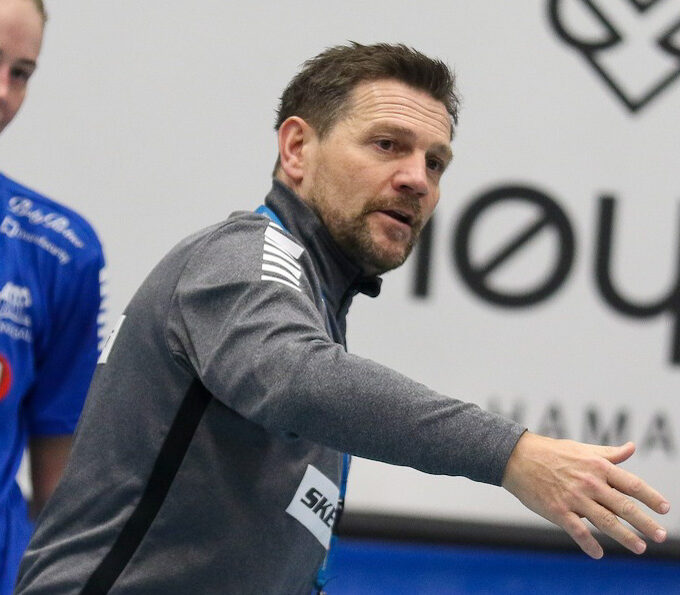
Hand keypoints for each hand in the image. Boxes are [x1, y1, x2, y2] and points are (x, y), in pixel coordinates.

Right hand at [502, 432, 669, 558]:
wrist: (516, 457)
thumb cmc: (551, 452)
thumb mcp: (582, 449)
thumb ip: (608, 453)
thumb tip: (631, 448)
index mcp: (597, 466)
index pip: (631, 483)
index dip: (650, 497)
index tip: (665, 508)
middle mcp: (589, 482)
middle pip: (623, 506)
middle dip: (644, 522)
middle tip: (660, 536)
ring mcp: (573, 497)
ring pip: (605, 521)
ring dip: (625, 537)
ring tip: (640, 548)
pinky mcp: (557, 510)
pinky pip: (578, 531)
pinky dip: (589, 544)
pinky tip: (598, 553)